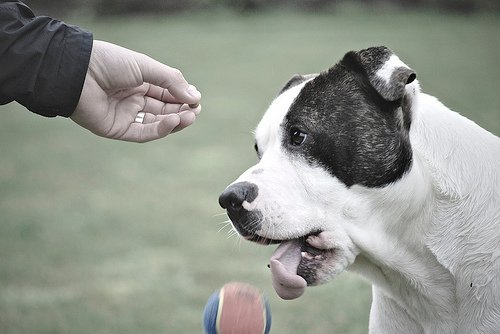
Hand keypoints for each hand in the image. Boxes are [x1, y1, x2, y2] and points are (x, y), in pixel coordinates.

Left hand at [71, 40, 201, 142]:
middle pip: (164, 109)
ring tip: (190, 116)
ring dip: (175, 121)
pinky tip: (174, 121)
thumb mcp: (146, 67)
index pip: (167, 93)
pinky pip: (144, 132)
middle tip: (196, 110)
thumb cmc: (109, 63)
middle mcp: (134, 99)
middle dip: (182, 110)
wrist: (77, 72)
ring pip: (157, 123)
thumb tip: (195, 96)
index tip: (197, 98)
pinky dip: (160, 129)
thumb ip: (171, 81)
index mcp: (139, 82)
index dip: (183, 96)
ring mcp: (127, 115)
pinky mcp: (118, 130)